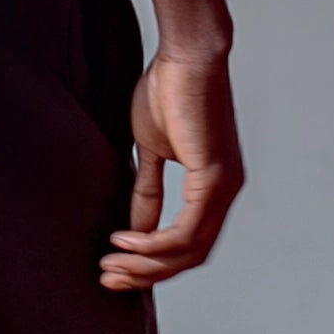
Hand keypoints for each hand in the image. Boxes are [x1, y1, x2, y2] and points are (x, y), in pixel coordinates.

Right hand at [100, 49, 243, 290]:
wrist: (186, 55)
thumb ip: (147, 191)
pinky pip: (185, 231)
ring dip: (146, 265)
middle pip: (189, 257)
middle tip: (108, 278)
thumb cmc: (168, 91)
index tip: (114, 267)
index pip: (187, 244)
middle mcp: (226, 193)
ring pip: (187, 252)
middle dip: (146, 274)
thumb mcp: (152, 151)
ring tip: (110, 265)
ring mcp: (224, 189)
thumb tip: (135, 228)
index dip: (152, 263)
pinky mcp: (214, 179)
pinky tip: (123, 239)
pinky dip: (152, 242)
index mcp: (213, 187)